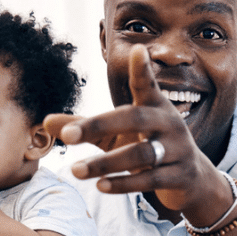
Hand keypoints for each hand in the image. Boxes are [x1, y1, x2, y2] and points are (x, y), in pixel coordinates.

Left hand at [47, 46, 232, 224]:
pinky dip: (124, 183)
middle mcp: (169, 123)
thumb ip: (86, 127)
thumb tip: (45, 122)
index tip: (138, 49)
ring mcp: (178, 149)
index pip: (147, 84)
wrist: (192, 179)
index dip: (142, 69)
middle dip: (99, 125)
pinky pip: (150, 179)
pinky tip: (101, 186)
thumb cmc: (149, 147)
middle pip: (135, 119)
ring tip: (75, 171)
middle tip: (67, 136)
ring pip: (141, 154)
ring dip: (106, 163)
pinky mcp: (180, 175)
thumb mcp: (118, 135)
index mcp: (154, 107)